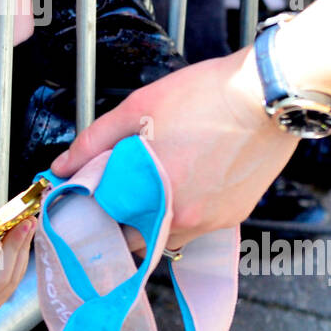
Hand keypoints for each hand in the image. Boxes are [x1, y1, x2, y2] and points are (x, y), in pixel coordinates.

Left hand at [51, 48, 297, 246]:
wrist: (269, 92)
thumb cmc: (207, 95)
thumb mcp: (139, 108)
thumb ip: (94, 142)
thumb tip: (62, 166)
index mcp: (159, 199)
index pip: (112, 231)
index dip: (96, 216)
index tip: (88, 200)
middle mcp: (189, 221)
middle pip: (140, 238)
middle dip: (124, 218)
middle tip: (118, 188)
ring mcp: (216, 221)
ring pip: (170, 233)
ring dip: (155, 215)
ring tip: (154, 178)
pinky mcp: (237, 213)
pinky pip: (199, 223)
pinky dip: (185, 208)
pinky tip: (186, 176)